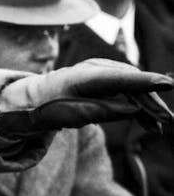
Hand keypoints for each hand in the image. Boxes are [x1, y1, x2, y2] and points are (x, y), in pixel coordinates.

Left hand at [0, 59, 173, 137]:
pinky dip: (138, 107)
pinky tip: (149, 123)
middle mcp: (97, 69)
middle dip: (151, 102)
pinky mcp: (105, 81)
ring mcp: (103, 73)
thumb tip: (132, 110)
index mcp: (85, 76)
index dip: (146, 82)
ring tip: (160, 127)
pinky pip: (127, 92)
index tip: (169, 84)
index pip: (121, 78)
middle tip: (167, 120)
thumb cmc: (49, 107)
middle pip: (132, 84)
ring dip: (147, 107)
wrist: (34, 99)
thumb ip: (100, 111)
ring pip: (132, 88)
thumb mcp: (70, 115)